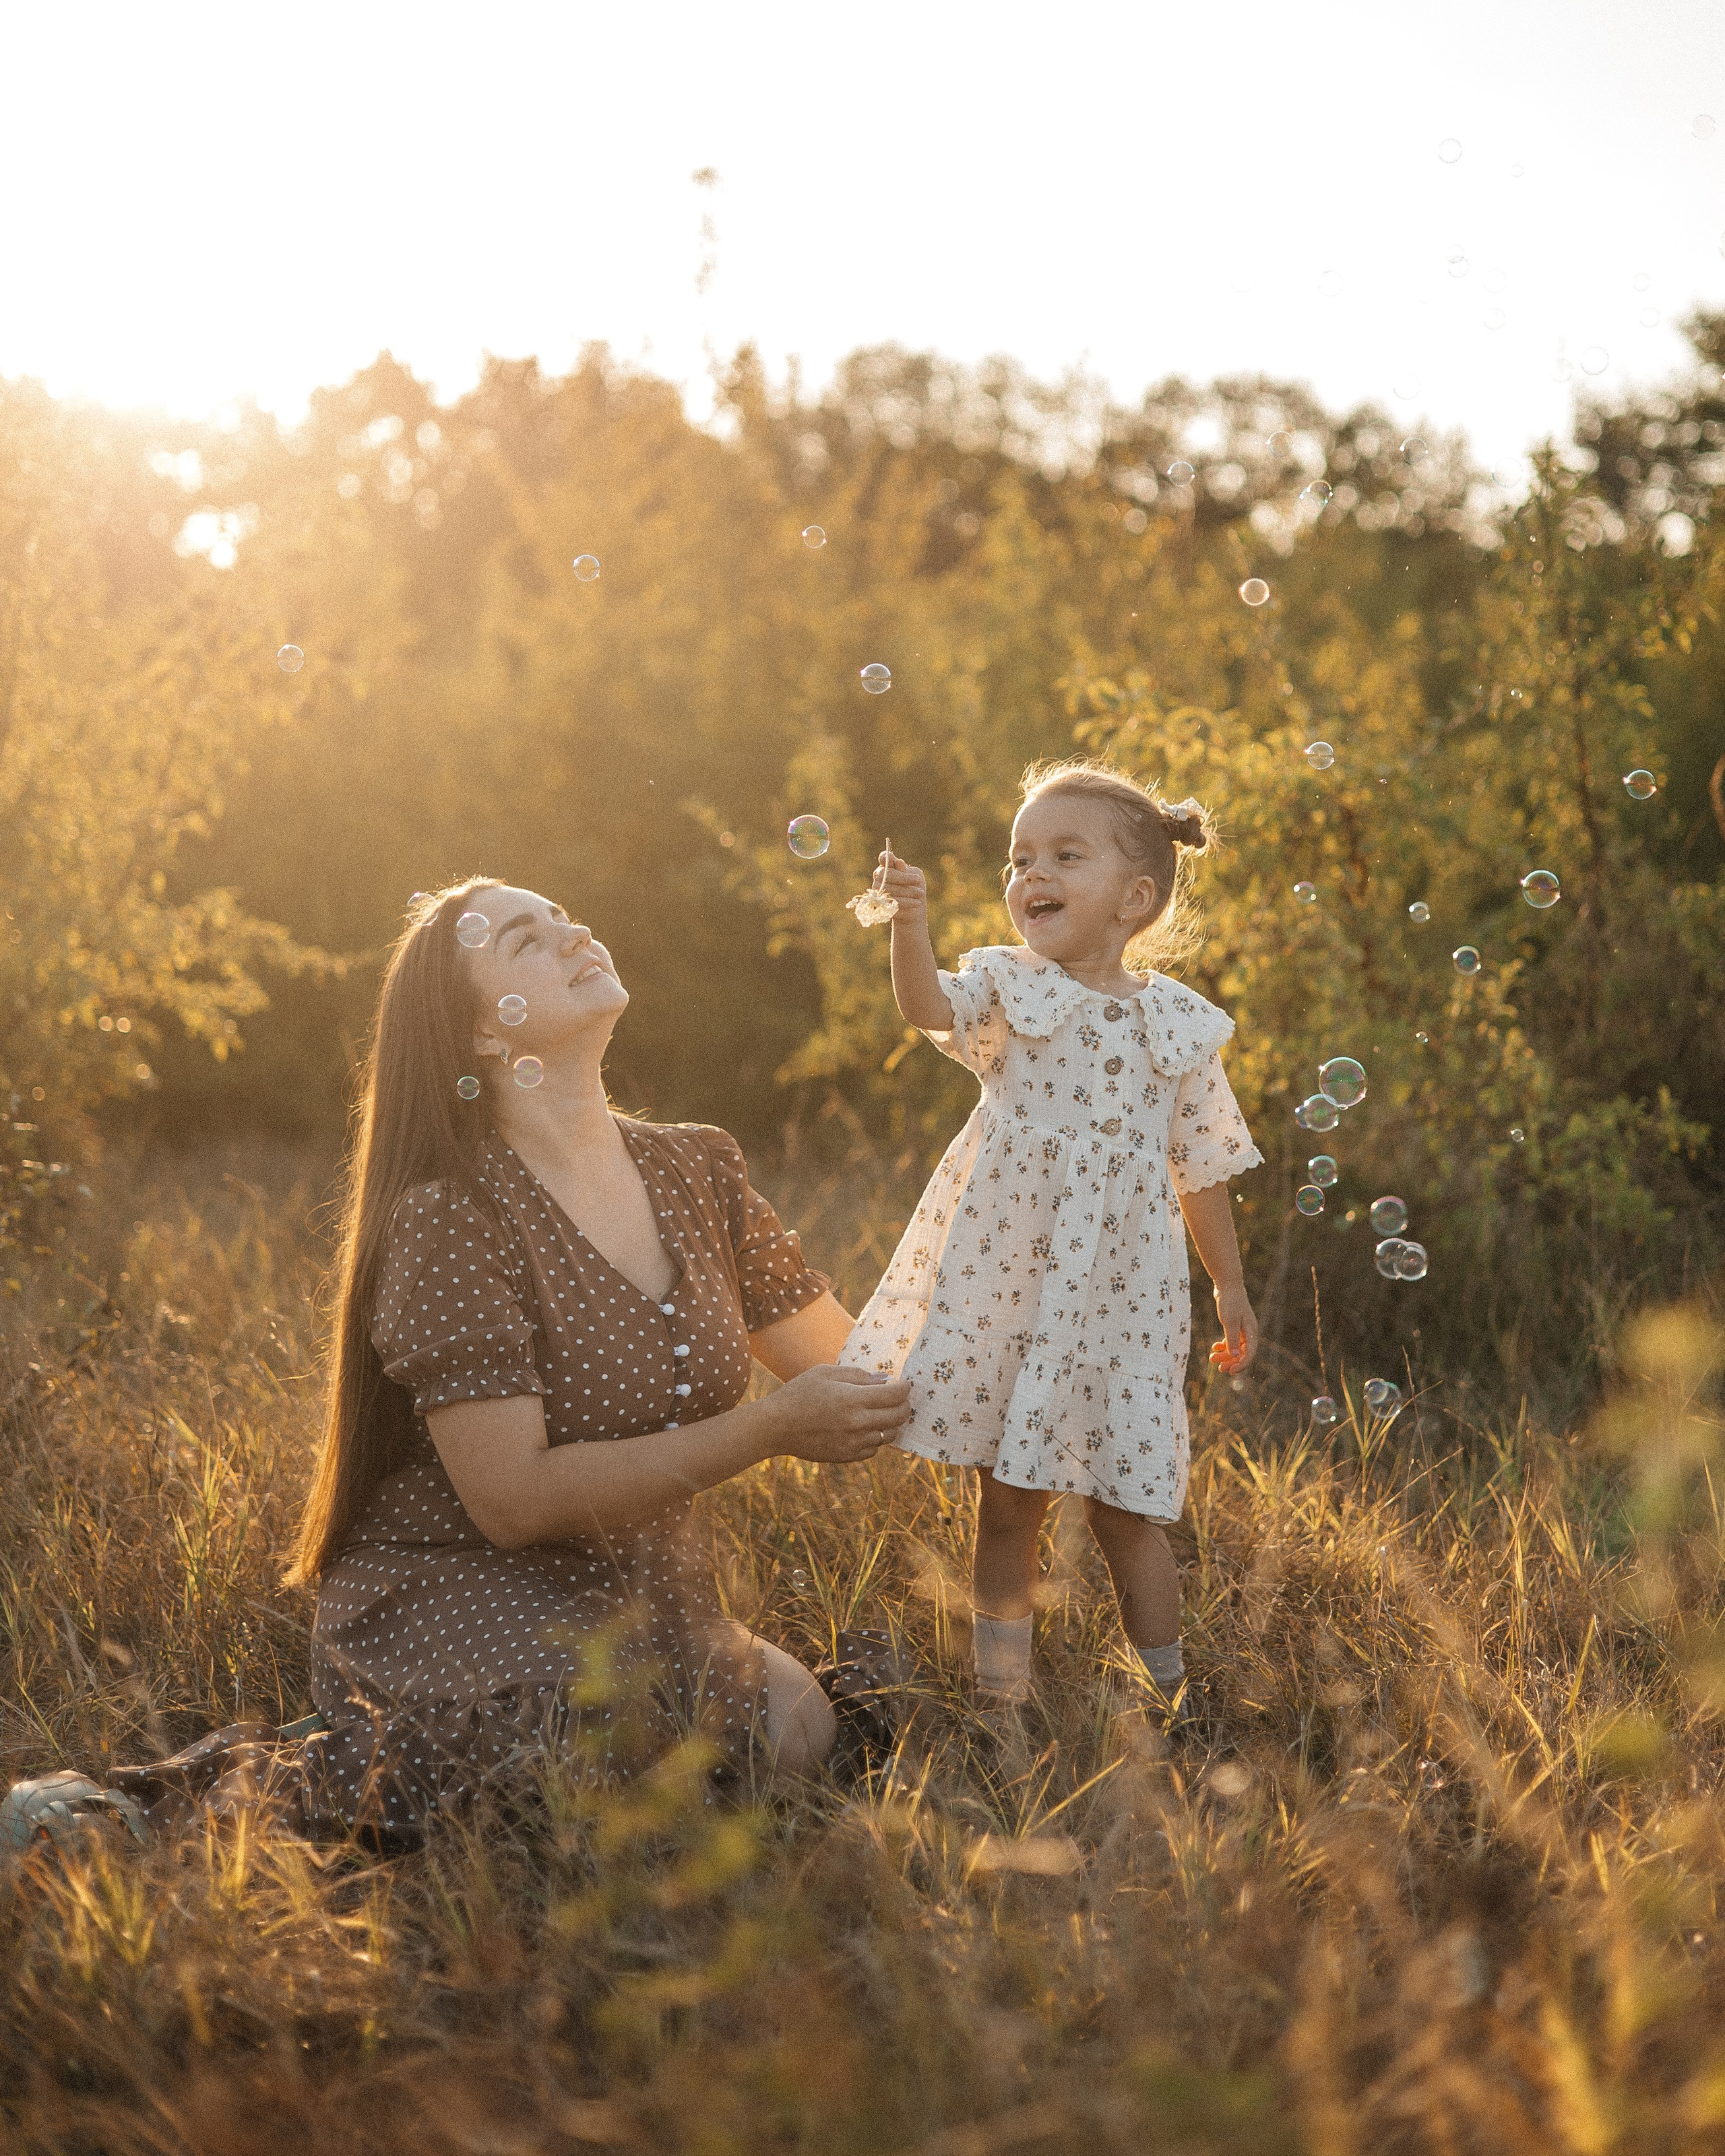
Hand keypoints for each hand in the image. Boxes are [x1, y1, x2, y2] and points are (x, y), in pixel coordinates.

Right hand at [761, 1365, 913, 1463]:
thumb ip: (857, 1375)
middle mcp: (857, 1423)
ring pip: (890, 1435)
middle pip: (899, 1416)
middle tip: (900, 1398)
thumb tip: (884, 1380)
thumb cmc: (798, 1394)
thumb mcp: (825, 1373)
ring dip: (891, 1423)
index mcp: (852, 1399)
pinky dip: (875, 1438)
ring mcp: (853, 1443)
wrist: (776, 1427)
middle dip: (905, 1405)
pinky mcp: (847, 1456)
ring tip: (882, 1413)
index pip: (895, 1395)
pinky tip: (864, 1428)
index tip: (906, 1383)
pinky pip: (874, 1449)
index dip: (905, 1387)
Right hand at [876, 850, 927, 926]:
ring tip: (920, 894)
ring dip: (907, 891)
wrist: (914, 907)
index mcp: (887, 866)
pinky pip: (892, 903)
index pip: (883, 858)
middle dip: (904, 878)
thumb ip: (905, 870)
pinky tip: (916, 904)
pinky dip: (906, 903)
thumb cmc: (914, 886)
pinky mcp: (880, 905)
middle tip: (919, 881)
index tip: (894, 859)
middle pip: (887, 875)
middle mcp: (879, 877)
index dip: (886, 857)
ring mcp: (877, 891)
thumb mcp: (914, 876)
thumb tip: (899, 862)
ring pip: (889, 889)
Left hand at [1208, 1279, 1258, 1374]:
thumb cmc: (1230, 1302)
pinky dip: (1223, 1345)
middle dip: (1231, 1361)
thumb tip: (1236, 1355)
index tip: (1230, 1371)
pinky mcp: (1234, 1325)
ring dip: (1225, 1354)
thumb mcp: (1230, 1321)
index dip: (1241, 1365)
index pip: (1249, 1354)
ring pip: (1235, 1347)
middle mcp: (1249, 1332)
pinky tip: (1214, 1347)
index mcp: (1251, 1332)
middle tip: (1219, 1368)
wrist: (1228, 1285)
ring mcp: (1242, 1329)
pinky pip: (1231, 1340)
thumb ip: (1233, 1338)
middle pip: (1242, 1353)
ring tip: (1212, 1359)